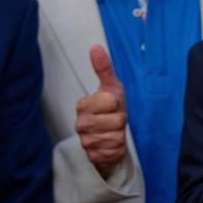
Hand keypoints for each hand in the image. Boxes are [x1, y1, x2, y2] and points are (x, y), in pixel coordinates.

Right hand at [75, 45, 127, 177]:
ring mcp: (86, 141)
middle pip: (117, 120)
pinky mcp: (93, 156)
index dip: (117, 103)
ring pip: (117, 136)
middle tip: (113, 119)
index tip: (111, 105)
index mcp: (83, 105)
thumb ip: (104, 68)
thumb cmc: (111, 109)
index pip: (111, 101)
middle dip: (121, 120)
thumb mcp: (110, 87)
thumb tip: (95, 47)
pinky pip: (115, 150)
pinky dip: (117, 147)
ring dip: (120, 134)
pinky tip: (111, 143)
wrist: (110, 137)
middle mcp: (81, 124)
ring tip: (112, 131)